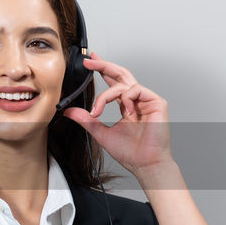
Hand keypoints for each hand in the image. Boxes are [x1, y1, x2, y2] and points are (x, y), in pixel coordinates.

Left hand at [61, 51, 173, 174]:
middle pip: (120, 74)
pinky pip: (135, 90)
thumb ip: (86, 120)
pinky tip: (125, 112)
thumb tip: (69, 111)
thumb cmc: (129, 152)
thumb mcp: (100, 132)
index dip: (102, 70)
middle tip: (89, 61)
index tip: (89, 62)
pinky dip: (125, 98)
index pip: (113, 82)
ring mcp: (147, 100)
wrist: (144, 164)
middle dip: (104, 65)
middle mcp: (136, 100)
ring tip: (98, 110)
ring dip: (106, 94)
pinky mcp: (156, 102)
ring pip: (123, 83)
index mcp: (125, 105)